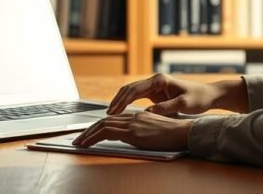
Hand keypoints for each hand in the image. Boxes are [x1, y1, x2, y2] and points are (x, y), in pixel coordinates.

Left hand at [72, 111, 192, 150]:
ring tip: (78, 144)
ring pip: (102, 126)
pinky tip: (87, 144)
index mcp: (138, 117)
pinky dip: (93, 138)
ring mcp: (132, 123)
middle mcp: (133, 117)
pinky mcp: (133, 132)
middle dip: (88, 131)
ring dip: (87, 135)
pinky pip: (106, 133)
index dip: (99, 127)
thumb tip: (131, 137)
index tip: (89, 135)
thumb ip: (142, 132)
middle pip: (104, 121)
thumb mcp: (154, 132)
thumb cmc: (174, 136)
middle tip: (78, 140)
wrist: (184, 133)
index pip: (113, 120)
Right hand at [105, 73, 246, 115]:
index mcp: (159, 80)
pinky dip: (128, 103)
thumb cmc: (199, 98)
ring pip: (132, 92)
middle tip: (108, 114)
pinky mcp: (156, 93)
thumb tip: (147, 114)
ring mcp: (155, 86)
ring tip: (111, 113)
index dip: (123, 101)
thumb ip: (166, 109)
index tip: (114, 111)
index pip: (135, 89)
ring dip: (121, 101)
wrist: (209, 95)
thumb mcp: (184, 105)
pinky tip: (122, 112)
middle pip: (130, 88)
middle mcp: (155, 81)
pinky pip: (138, 97)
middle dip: (118, 100)